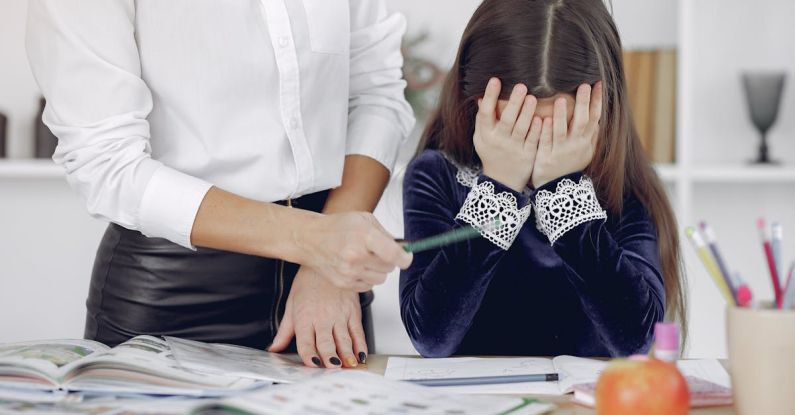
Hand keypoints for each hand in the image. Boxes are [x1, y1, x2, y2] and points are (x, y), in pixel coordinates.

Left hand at [269, 266, 367, 367]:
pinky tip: (361, 356)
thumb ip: (285, 330)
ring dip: (347, 353)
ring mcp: (339, 315)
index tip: (312, 365)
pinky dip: (361, 345)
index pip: (305, 341)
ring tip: (348, 365)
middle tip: (332, 367)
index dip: (309, 354)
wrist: (326, 263)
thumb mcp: (291, 305)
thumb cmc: (308, 283)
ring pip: (344, 339)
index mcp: (304, 317)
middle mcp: (322, 318)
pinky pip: (358, 332)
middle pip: (326, 342)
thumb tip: (274, 348)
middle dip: (329, 356)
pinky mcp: (353, 312)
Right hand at [296, 212, 411, 291]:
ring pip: (381, 279)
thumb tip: (404, 249)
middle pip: (389, 267)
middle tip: (377, 251)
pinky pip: (369, 286)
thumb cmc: (338, 227)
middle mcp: (356, 256)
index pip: (394, 254)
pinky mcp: (344, 284)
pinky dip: (367, 277)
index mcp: (364, 236)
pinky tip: (356, 266)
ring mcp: (349, 272)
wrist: (310, 239)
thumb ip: (386, 234)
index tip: (406, 256)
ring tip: (365, 258)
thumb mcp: (364, 219)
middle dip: (388, 260)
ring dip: (378, 270)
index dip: (405, 257)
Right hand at [475, 78, 542, 192]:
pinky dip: (536, 130)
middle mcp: (498, 141)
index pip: (485, 112)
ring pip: (521, 128)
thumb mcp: (481, 138)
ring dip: (527, 113)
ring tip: (532, 97)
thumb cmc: (491, 154)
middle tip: (521, 86)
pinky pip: (532, 140)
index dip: (490, 96)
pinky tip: (541, 118)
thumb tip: (480, 98)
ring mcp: (513, 148)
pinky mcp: (527, 155)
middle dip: (514, 103)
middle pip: (506, 119)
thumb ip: (482, 120)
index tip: (495, 80)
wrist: (502, 182)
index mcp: (485, 134)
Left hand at [531, 82, 602, 188]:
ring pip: (561, 131)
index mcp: (586, 141)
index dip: (597, 101)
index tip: (597, 83)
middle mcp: (576, 145)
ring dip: (561, 115)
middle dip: (583, 103)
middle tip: (583, 85)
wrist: (558, 189)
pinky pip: (546, 143)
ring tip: (559, 99)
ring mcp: (561, 151)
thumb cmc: (570, 166)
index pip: (594, 117)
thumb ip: (591, 136)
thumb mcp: (585, 152)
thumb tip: (598, 119)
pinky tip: (542, 119)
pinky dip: (545, 132)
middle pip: (581, 122)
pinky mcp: (546, 158)